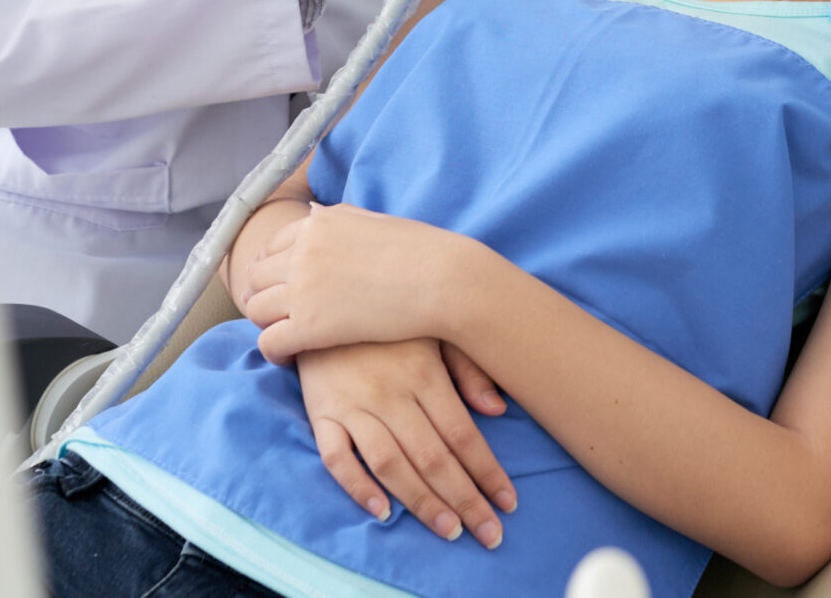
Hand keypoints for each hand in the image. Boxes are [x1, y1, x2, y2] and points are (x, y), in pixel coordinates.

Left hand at [242, 203, 470, 360]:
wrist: (442, 279)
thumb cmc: (420, 250)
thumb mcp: (374, 220)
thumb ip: (337, 217)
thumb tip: (310, 212)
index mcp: (317, 224)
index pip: (270, 247)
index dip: (271, 270)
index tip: (279, 287)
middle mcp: (302, 252)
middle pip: (256, 278)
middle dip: (263, 296)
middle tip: (279, 314)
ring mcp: (303, 288)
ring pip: (256, 310)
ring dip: (267, 323)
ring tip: (286, 335)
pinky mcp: (310, 325)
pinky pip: (269, 342)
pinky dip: (273, 352)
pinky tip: (290, 357)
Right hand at [295, 338, 515, 545]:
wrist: (324, 296)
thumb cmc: (389, 320)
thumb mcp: (435, 330)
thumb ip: (467, 369)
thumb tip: (497, 409)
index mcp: (425, 373)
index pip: (462, 435)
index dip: (487, 472)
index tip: (508, 502)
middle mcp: (391, 393)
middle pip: (433, 457)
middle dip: (464, 499)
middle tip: (488, 533)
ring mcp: (354, 405)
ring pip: (391, 464)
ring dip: (421, 502)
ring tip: (448, 530)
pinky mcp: (322, 413)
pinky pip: (337, 457)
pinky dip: (358, 486)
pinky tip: (382, 511)